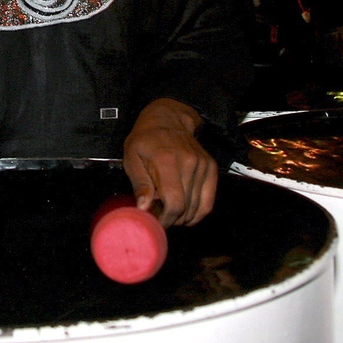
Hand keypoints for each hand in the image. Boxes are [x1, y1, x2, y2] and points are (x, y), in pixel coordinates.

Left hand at [122, 98, 215, 227]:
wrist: (167, 119)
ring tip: (169, 210)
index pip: (174, 203)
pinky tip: (185, 213)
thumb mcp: (132, 158)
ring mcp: (203, 165)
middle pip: (186, 209)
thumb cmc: (145, 140)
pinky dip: (198, 213)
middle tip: (159, 216)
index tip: (155, 223)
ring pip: (198, 208)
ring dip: (183, 217)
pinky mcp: (211, 168)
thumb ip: (140, 184)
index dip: (165, 220)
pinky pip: (209, 202)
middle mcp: (189, 163)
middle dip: (172, 220)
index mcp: (167, 161)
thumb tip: (144, 209)